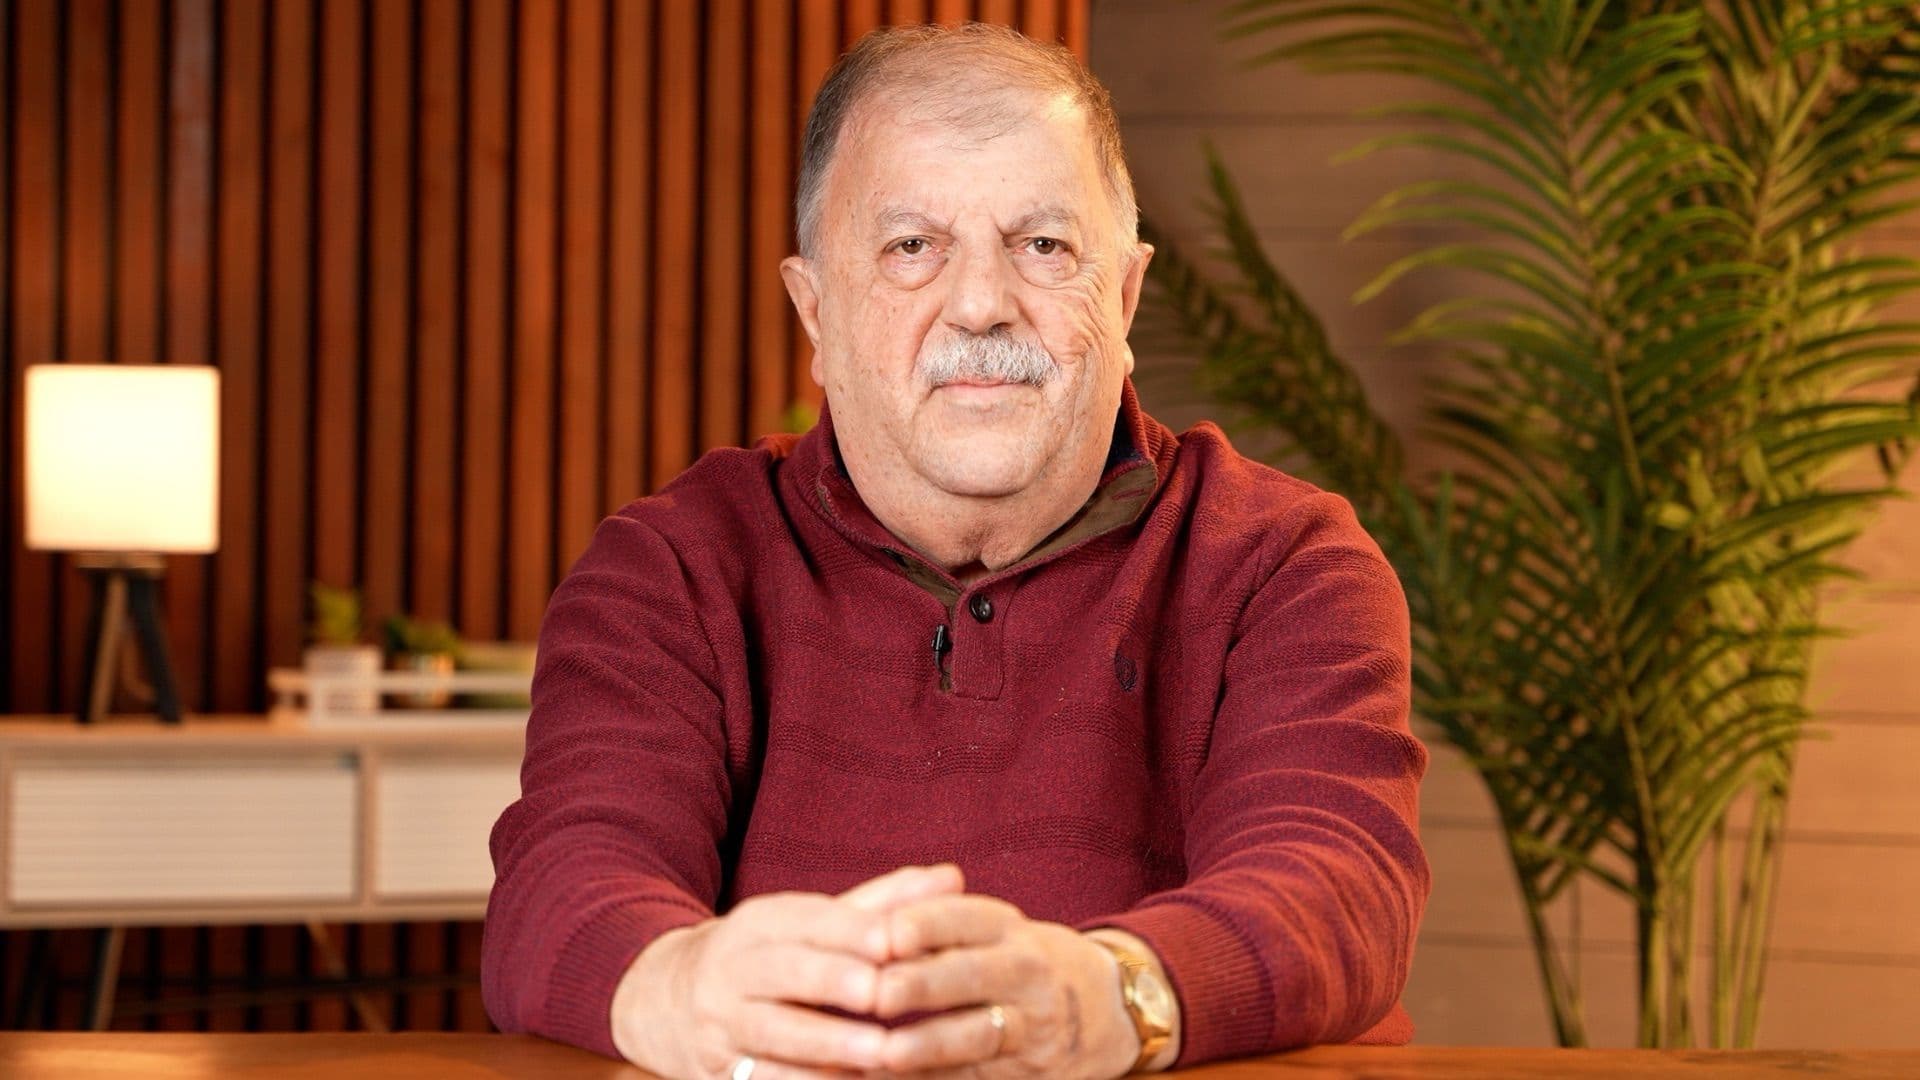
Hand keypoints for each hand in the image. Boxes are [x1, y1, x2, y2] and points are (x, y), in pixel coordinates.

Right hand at [610, 865, 964, 1078]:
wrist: (670, 1004)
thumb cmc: (775, 958)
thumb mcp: (813, 924)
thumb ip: (884, 904)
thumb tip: (952, 877)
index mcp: (760, 923)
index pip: (807, 921)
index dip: (851, 931)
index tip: (895, 940)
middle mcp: (733, 969)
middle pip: (785, 974)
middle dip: (834, 983)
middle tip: (882, 994)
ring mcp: (721, 1024)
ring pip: (773, 1035)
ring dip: (828, 1048)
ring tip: (880, 1055)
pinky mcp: (719, 1072)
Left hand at [871, 890, 1139, 1078]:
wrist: (1107, 1009)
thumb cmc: (1022, 961)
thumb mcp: (999, 930)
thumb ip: (941, 922)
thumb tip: (871, 924)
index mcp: (1008, 929)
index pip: (967, 917)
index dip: (928, 923)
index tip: (889, 932)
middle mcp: (1026, 971)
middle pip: (974, 975)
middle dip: (925, 984)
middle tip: (878, 992)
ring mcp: (1032, 1025)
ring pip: (980, 1035)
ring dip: (931, 1045)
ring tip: (887, 1052)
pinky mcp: (1028, 1072)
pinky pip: (976, 1077)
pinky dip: (935, 1079)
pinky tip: (891, 1076)